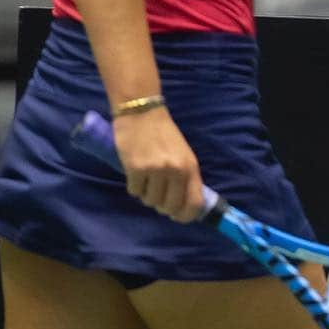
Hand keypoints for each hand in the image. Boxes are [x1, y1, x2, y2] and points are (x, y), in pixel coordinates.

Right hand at [113, 105, 203, 222]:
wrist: (142, 112)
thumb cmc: (163, 134)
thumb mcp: (182, 154)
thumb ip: (184, 177)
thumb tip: (181, 205)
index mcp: (191, 166)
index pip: (194, 204)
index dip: (184, 216)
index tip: (176, 216)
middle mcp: (176, 170)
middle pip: (169, 207)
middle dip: (161, 205)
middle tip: (156, 192)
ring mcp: (156, 170)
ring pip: (150, 201)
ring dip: (146, 193)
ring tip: (146, 175)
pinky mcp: (136, 169)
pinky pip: (134, 192)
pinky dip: (134, 185)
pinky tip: (135, 170)